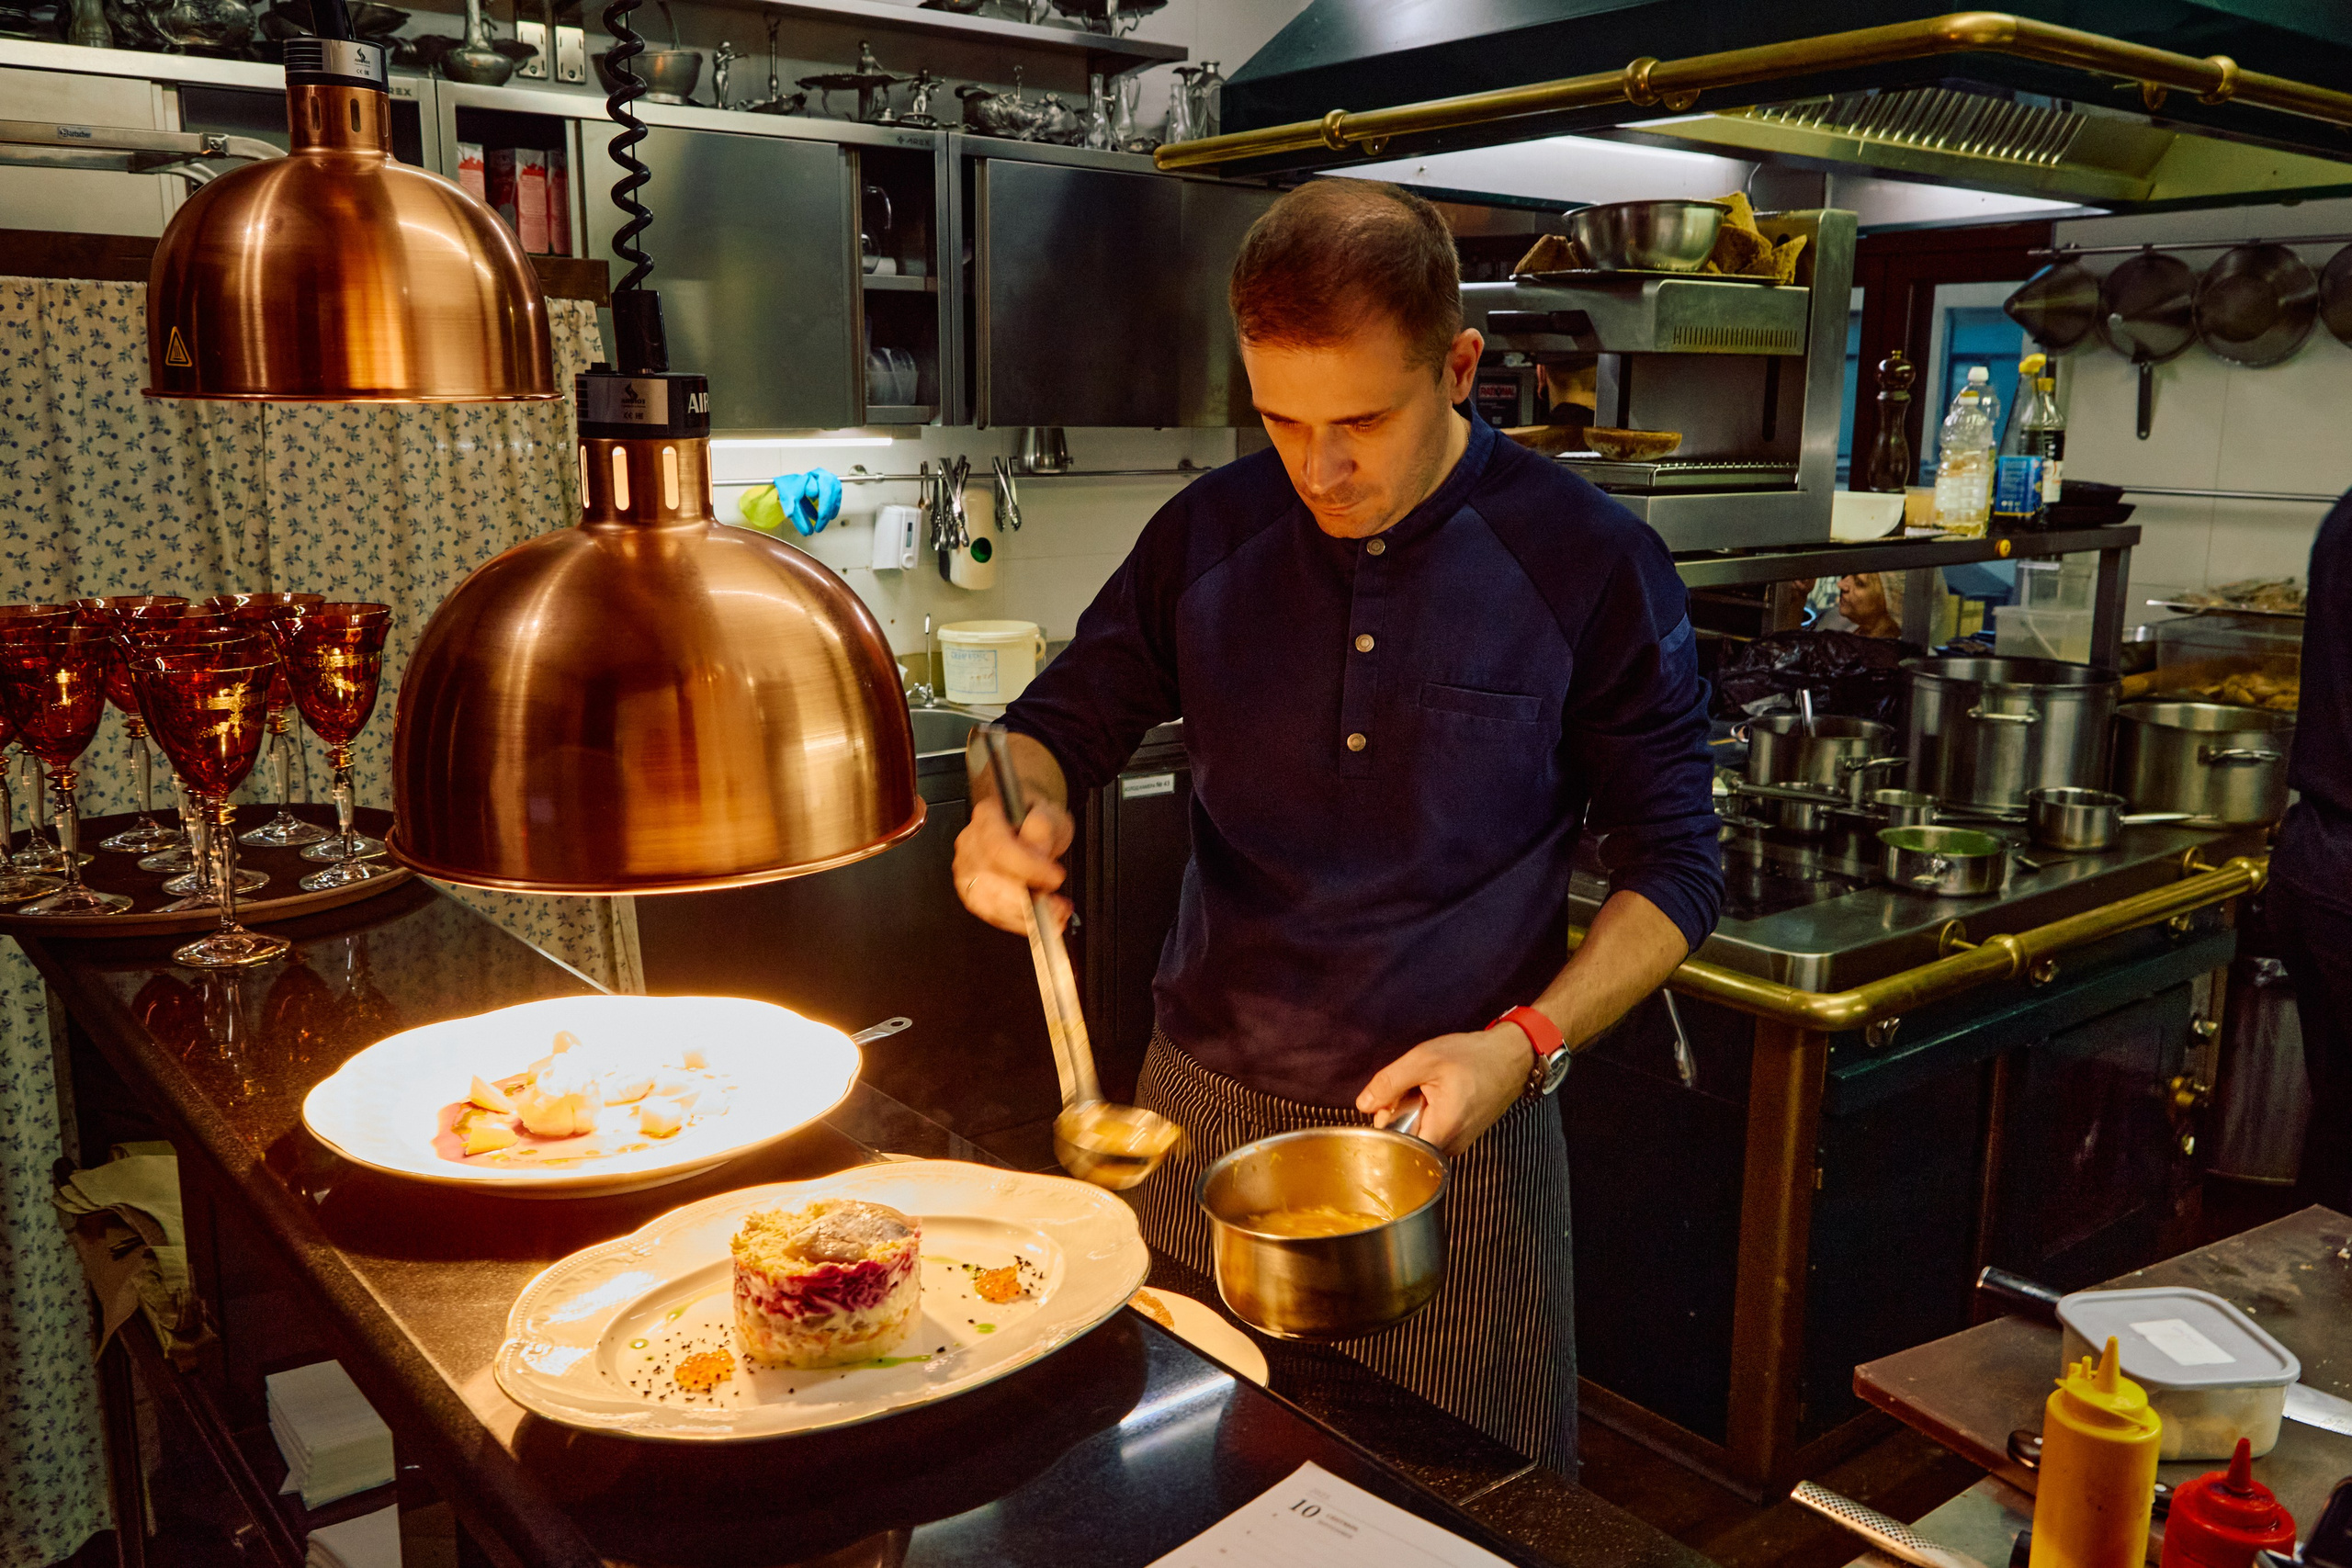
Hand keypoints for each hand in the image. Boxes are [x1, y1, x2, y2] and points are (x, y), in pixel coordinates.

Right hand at [952, 796, 1074, 934]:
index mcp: (986, 816)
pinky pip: (990, 914)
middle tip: (1058, 906)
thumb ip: (1044, 828)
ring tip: (1054, 916)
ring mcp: (967, 868)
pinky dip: (1017, 922)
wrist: (1026, 827)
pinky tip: (1038, 921)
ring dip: (1024, 916)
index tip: (1055, 878)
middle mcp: (970, 842)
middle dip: (1028, 900)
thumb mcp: (1050, 814)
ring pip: (988, 902)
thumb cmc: (1035, 819)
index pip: (998, 847)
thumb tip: (1037, 852)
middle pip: (990, 879)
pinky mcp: (971, 891)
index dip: (1028, 868)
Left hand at [1355, 1026, 1530, 1156]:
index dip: (1385, 1130)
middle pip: (1408, 1143)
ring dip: (1413, 1115)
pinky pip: (1433, 1132)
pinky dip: (1426, 1115)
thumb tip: (1363, 1105)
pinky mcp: (1462, 1135)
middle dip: (1398, 1118)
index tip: (1385, 1108)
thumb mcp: (1424, 1060)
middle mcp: (1453, 1144)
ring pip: (1420, 1136)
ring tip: (1424, 1091)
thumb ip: (1389, 1083)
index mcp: (1443, 1129)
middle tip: (1406, 1091)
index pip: (1400, 1150)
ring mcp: (1459, 1142)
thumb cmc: (1473, 1056)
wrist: (1512, 1056)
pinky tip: (1435, 1095)